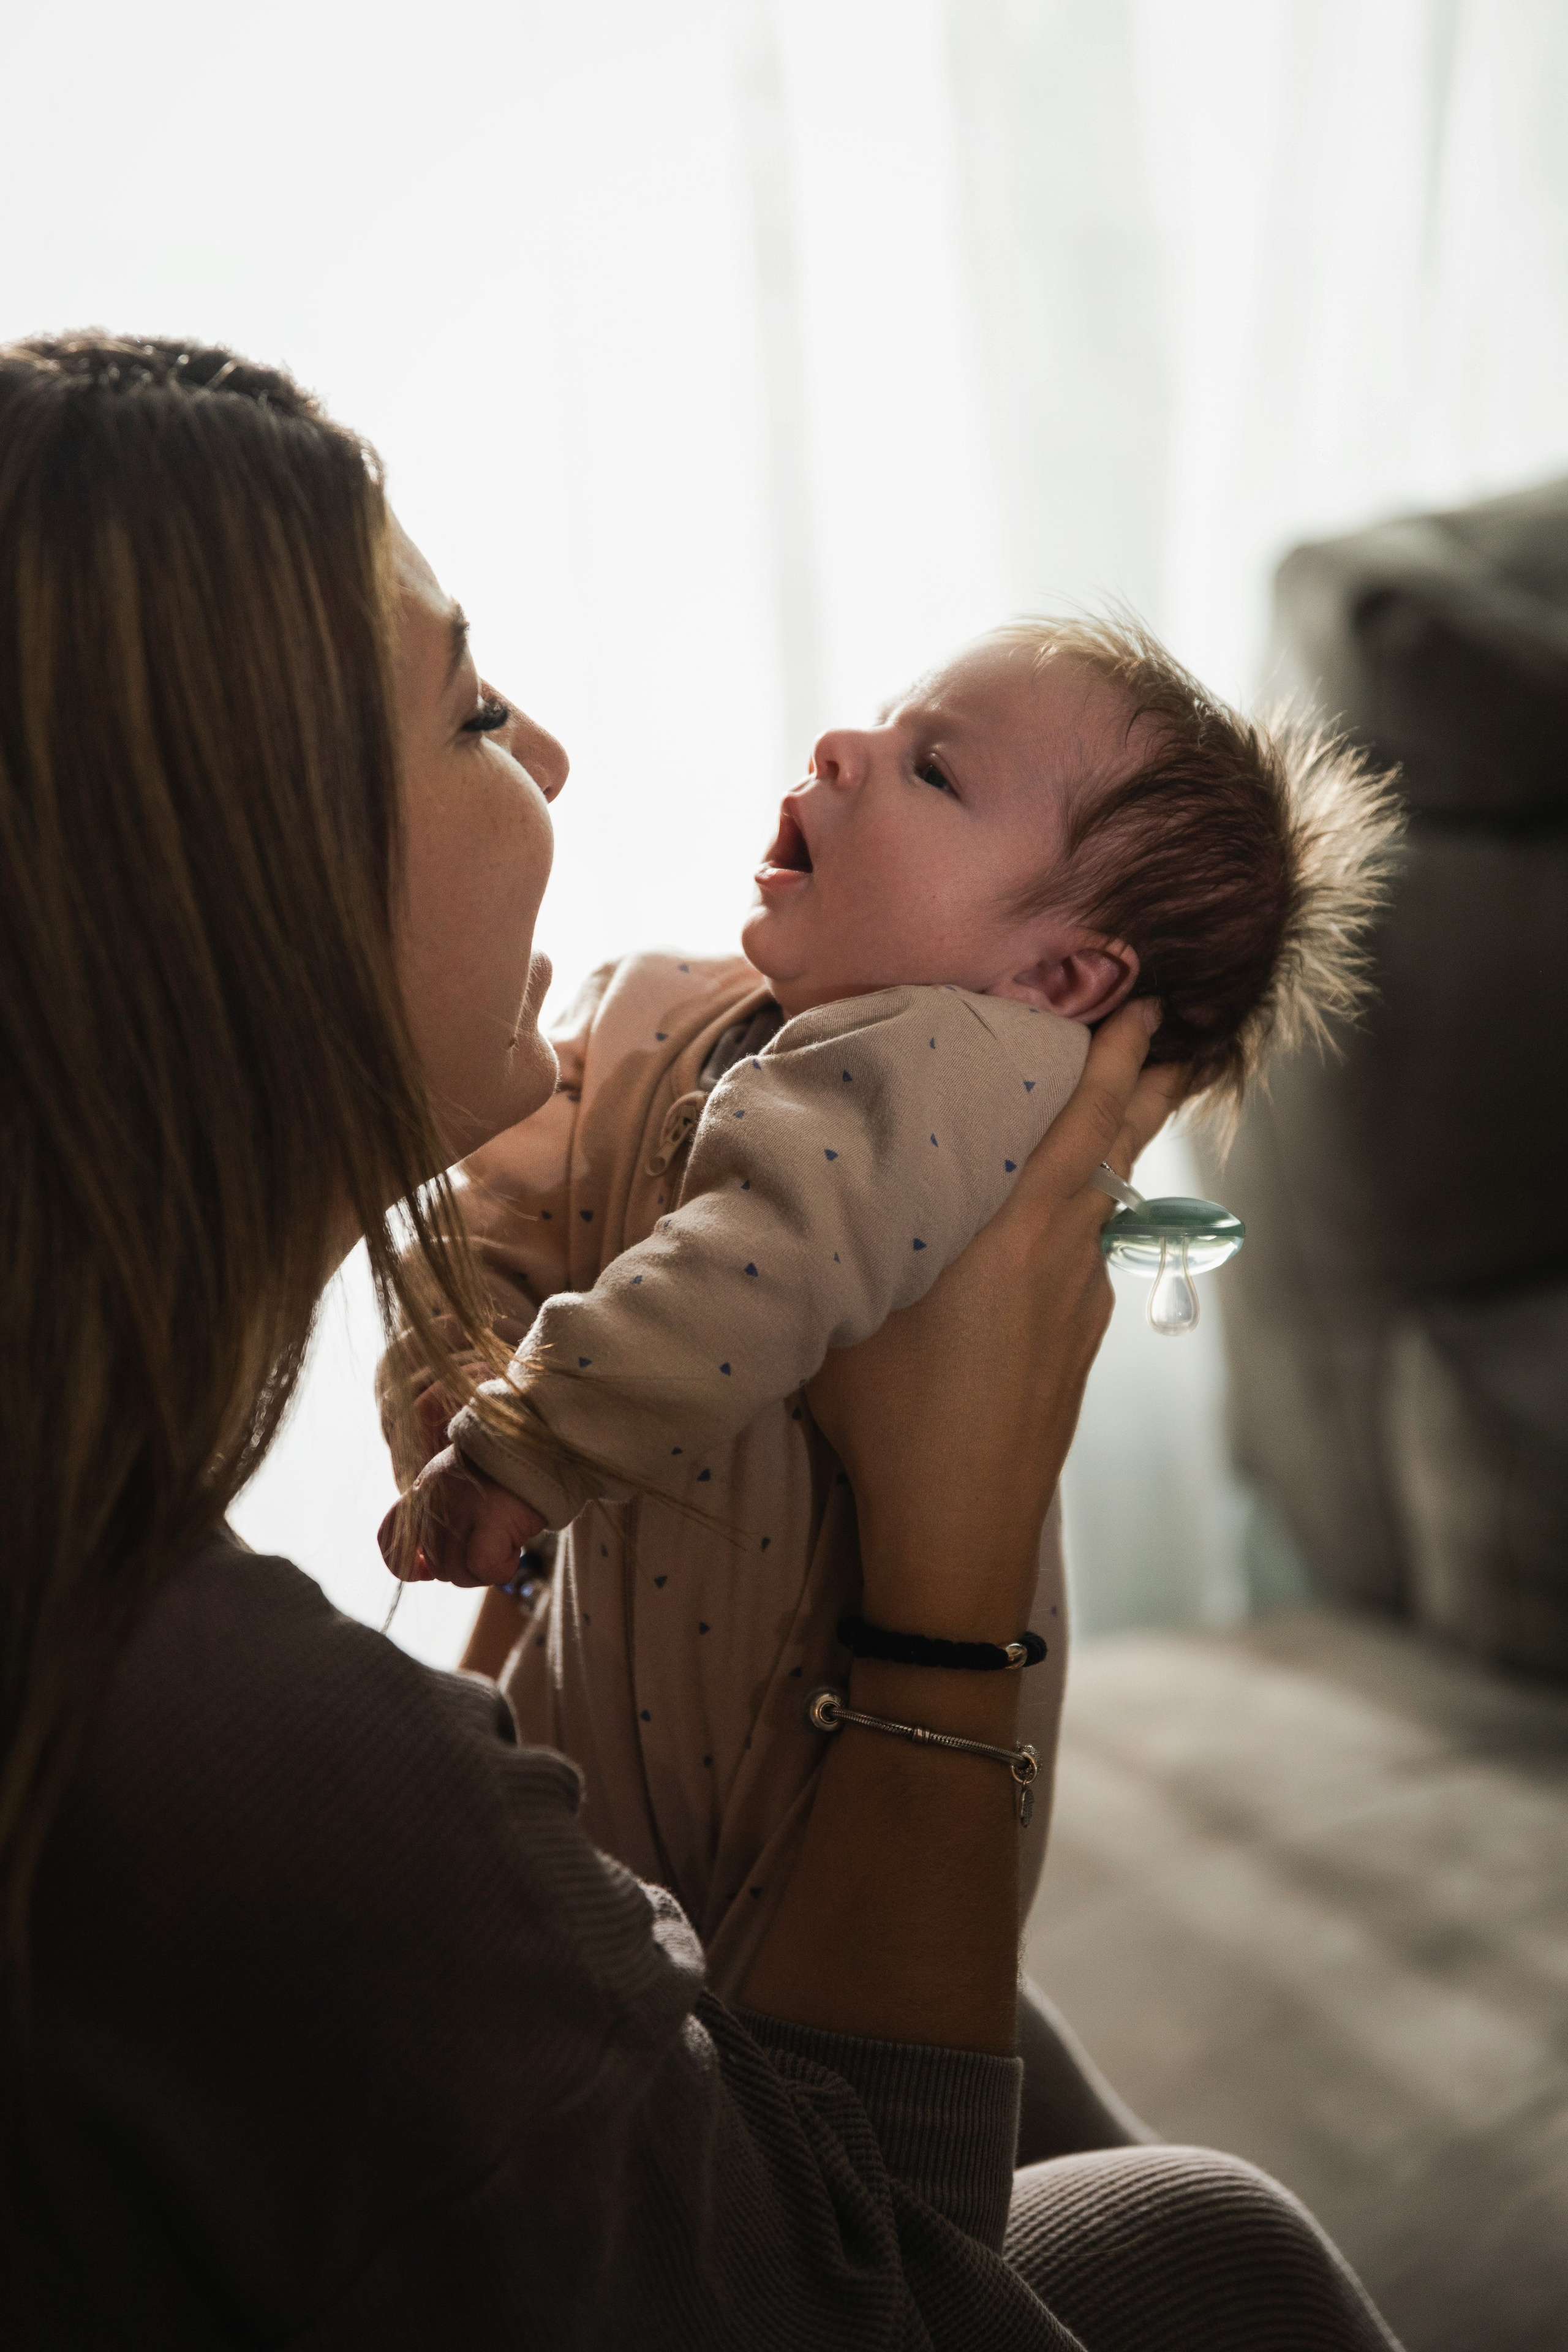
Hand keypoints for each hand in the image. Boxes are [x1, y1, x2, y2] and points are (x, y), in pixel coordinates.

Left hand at [378, 1447, 546, 1586]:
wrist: (529, 1442)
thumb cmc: (498, 1468)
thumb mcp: (453, 1484)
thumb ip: (436, 1517)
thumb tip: (428, 1566)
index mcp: (421, 1492)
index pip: (389, 1539)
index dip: (405, 1565)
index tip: (426, 1569)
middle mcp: (434, 1505)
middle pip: (436, 1568)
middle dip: (464, 1566)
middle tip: (490, 1541)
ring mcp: (461, 1512)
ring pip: (460, 1574)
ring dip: (485, 1568)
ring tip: (505, 1538)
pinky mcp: (493, 1519)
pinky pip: (485, 1569)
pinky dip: (500, 1568)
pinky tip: (512, 1550)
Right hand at [806, 1000, 1184, 1637]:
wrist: (958, 1534)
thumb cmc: (890, 1423)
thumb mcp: (848, 1315)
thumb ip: (847, 1235)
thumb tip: (817, 1173)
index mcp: (1014, 1241)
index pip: (1085, 1129)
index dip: (1117, 1063)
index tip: (1144, 1006)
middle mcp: (1063, 1263)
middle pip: (1121, 1157)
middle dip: (1148, 1088)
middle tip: (1175, 1032)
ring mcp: (1081, 1310)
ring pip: (1106, 1210)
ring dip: (1117, 1154)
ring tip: (1121, 1111)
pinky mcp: (1078, 1349)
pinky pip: (1087, 1259)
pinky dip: (1083, 1220)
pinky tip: (1054, 1228)